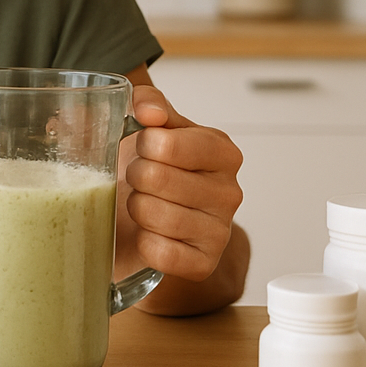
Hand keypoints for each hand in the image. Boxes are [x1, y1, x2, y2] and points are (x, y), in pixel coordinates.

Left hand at [121, 83, 243, 282]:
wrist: (142, 219)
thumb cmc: (146, 169)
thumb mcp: (147, 127)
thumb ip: (149, 102)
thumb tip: (149, 110)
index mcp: (221, 150)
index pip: (167, 143)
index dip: (142, 146)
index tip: (144, 149)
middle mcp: (230, 191)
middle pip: (156, 178)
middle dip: (135, 178)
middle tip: (140, 181)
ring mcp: (221, 231)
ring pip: (155, 215)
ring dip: (136, 209)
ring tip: (143, 205)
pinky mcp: (204, 264)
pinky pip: (161, 253)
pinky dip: (144, 244)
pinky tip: (148, 235)